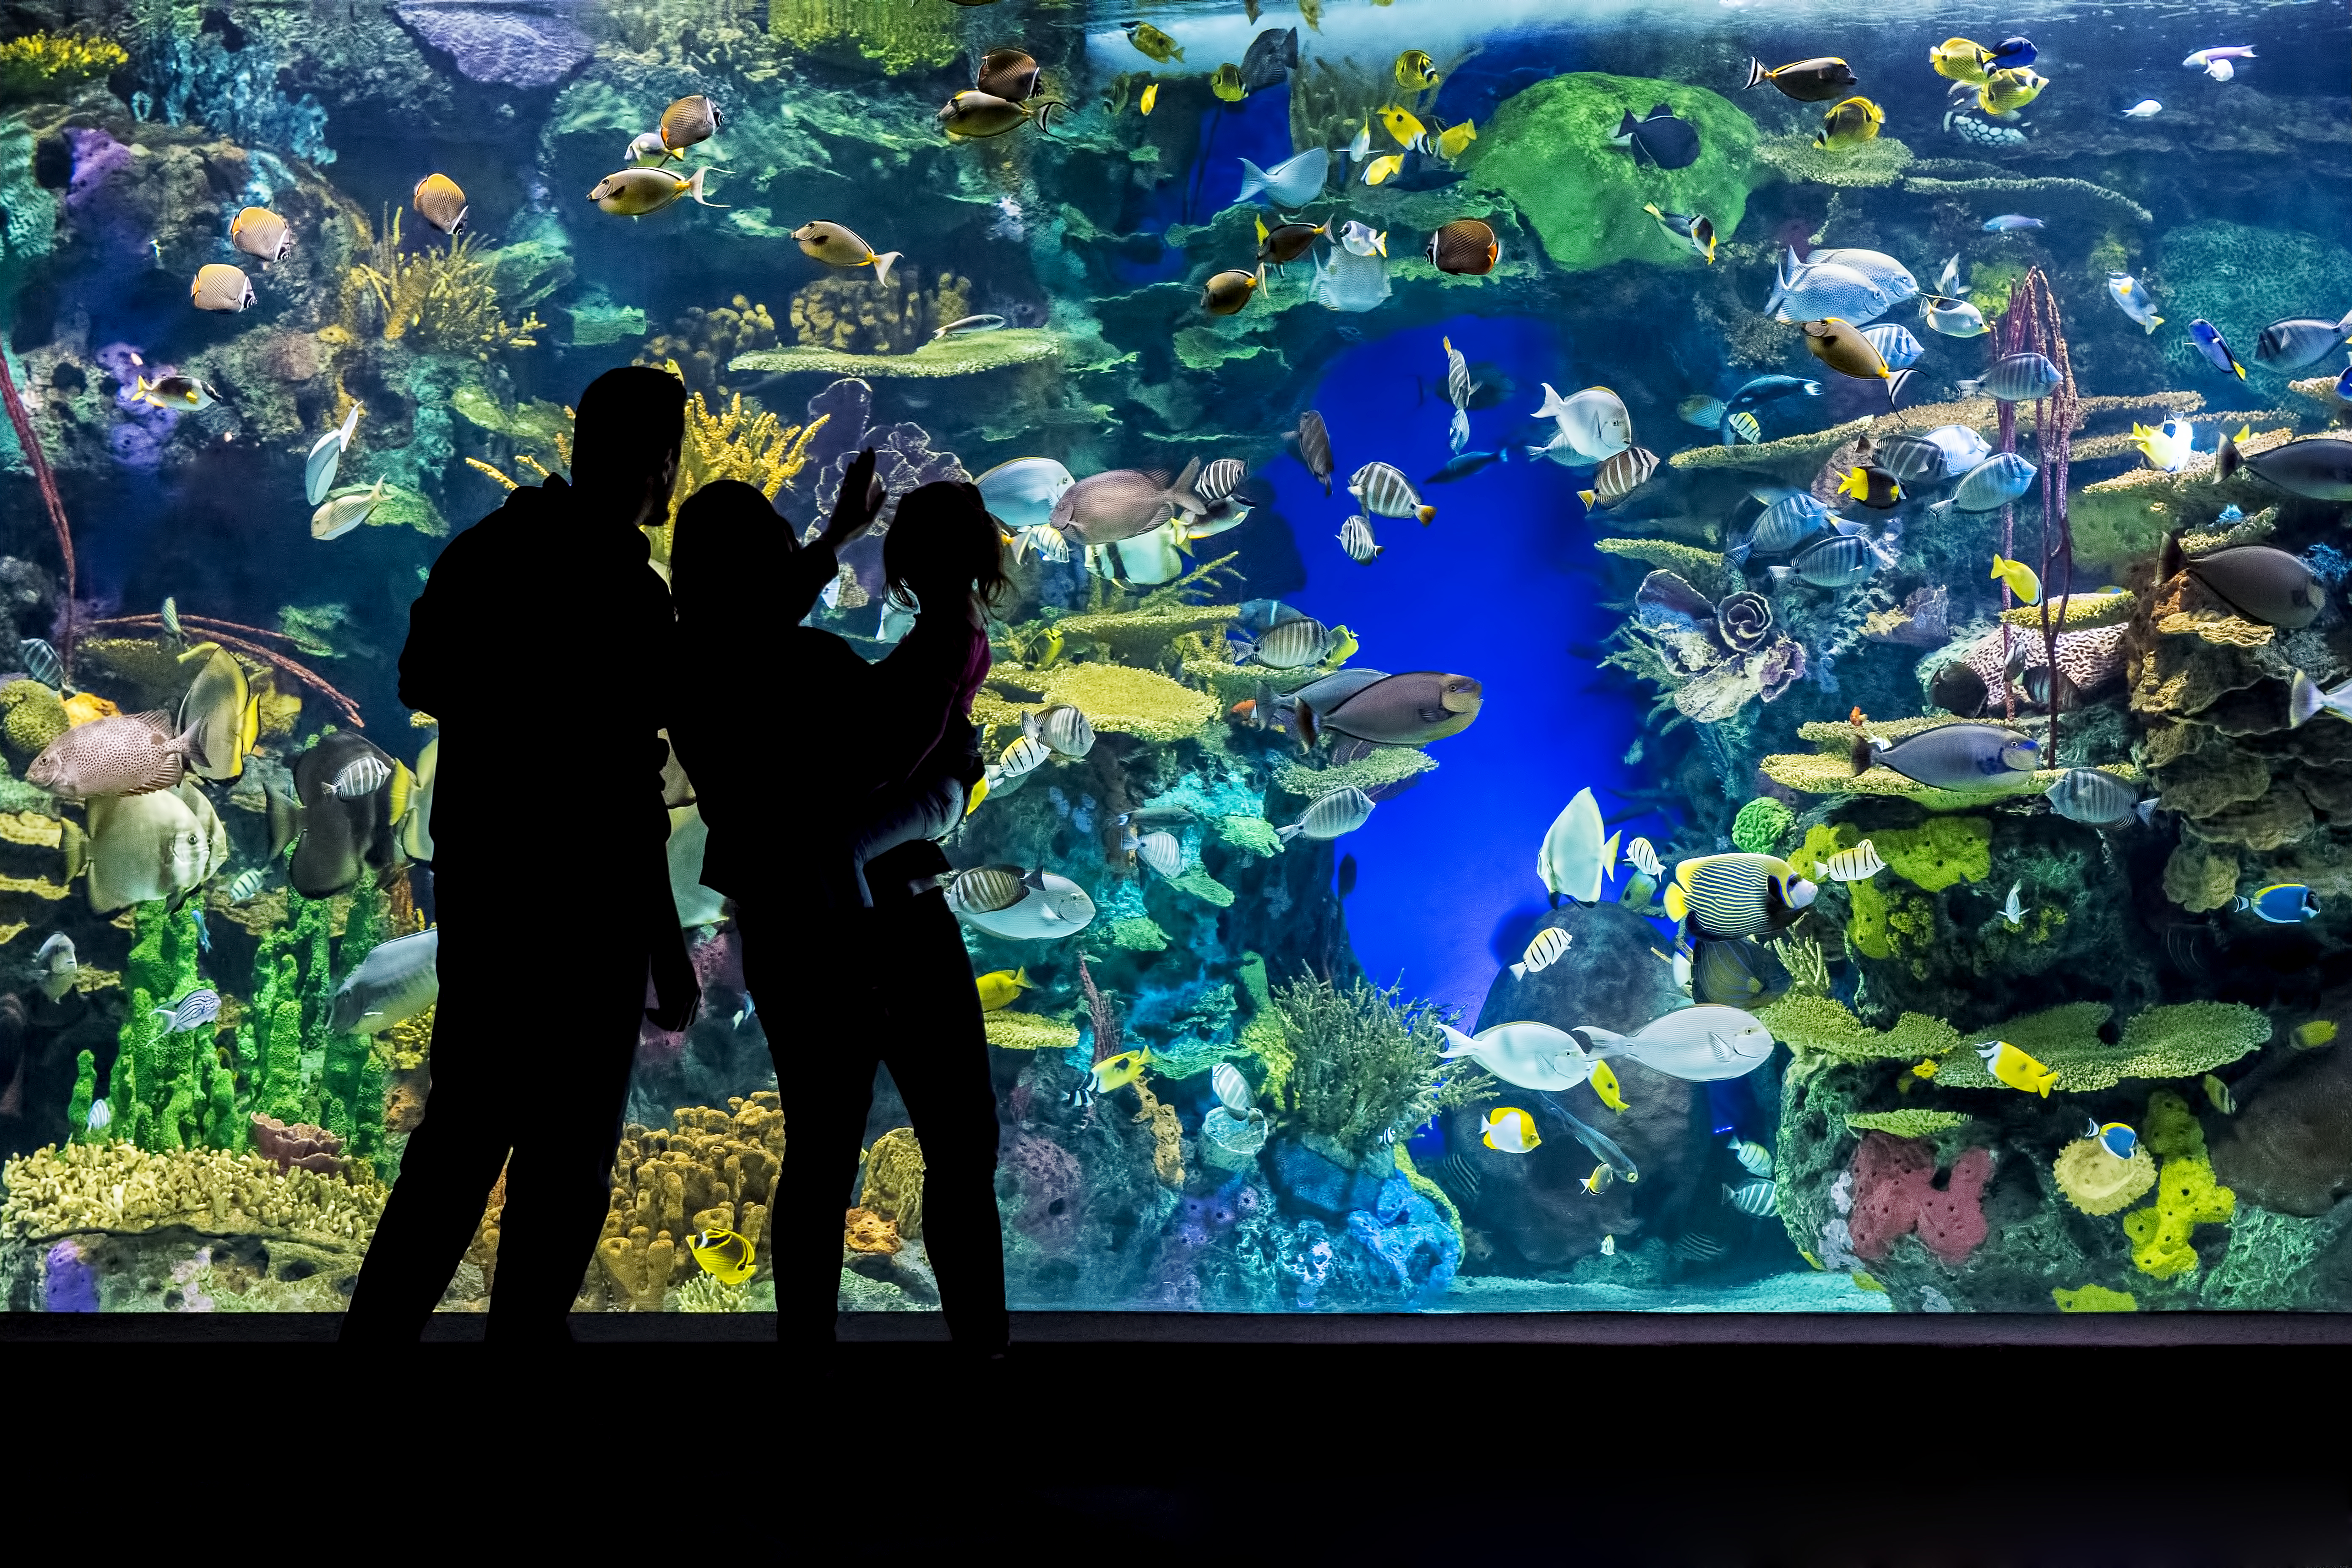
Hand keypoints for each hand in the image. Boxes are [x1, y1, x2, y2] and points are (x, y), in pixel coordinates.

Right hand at [645, 911, 699, 1031]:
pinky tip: (647, 1010)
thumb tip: (667, 1008)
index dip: (671, 1021)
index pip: (687, 1020)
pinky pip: (669, 1019)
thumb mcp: (675, 980)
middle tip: (651, 1014)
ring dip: (660, 1023)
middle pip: (682, 1025)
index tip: (658, 1012)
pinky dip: (657, 1018)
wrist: (667, 946)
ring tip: (649, 1012)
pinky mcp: (677, 996)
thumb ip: (676, 994)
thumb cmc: (668, 959)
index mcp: (695, 995)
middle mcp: (694, 999)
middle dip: (665, 1024)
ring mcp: (687, 998)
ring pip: (675, 1025)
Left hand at [822, 447, 885, 548]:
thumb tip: (886, 491)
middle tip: (868, 448)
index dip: (871, 463)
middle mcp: (852, 491)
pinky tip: (850, 466)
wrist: (835, 534)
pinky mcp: (841, 496)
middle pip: (860, 472)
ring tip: (861, 453)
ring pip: (853, 474)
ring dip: (857, 463)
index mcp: (861, 496)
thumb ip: (877, 505)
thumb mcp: (869, 519)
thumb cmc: (854, 529)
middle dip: (865, 459)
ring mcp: (846, 492)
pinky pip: (846, 480)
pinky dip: (849, 472)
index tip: (873, 452)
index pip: (868, 475)